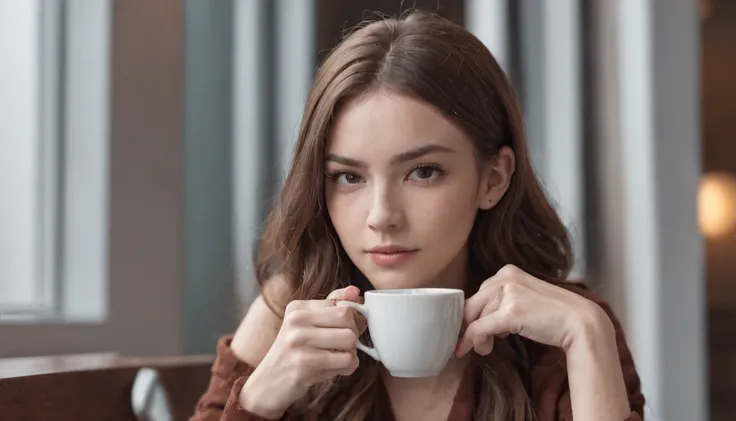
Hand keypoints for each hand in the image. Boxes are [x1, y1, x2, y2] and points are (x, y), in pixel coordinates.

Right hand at [239, 286, 363, 418]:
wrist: (268, 383)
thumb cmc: (294, 354)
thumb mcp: (307, 326)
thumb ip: (332, 306)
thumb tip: (355, 292)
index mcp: (298, 308)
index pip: (340, 303)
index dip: (353, 318)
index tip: (345, 329)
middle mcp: (296, 320)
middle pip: (347, 317)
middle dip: (353, 334)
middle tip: (343, 346)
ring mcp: (299, 341)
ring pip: (350, 339)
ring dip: (351, 352)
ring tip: (338, 357)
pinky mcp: (305, 364)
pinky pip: (347, 360)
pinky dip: (349, 367)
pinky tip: (336, 369)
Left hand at [456, 265, 610, 357]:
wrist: (580, 323)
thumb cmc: (554, 315)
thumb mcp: (525, 298)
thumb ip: (504, 300)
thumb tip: (478, 316)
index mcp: (508, 271)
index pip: (478, 293)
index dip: (472, 314)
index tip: (471, 329)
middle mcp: (505, 277)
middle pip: (471, 304)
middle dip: (468, 325)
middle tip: (472, 342)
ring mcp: (507, 293)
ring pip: (473, 318)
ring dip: (476, 337)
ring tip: (487, 348)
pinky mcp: (509, 312)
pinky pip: (478, 329)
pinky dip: (473, 342)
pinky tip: (481, 351)